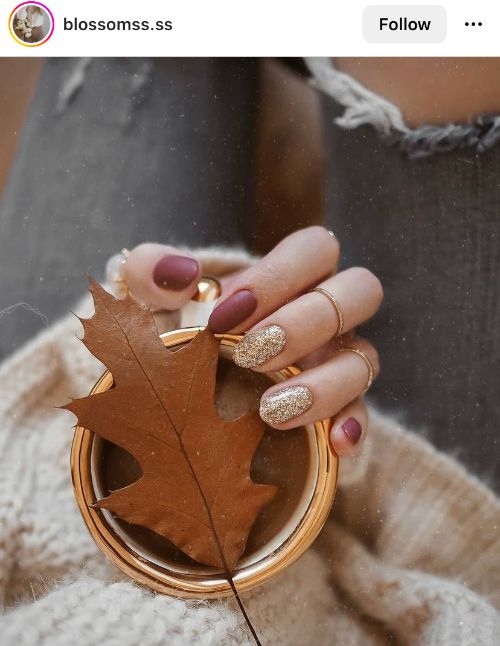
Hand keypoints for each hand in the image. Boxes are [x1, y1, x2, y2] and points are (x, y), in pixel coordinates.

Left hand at [121, 227, 382, 455]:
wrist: (180, 390)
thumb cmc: (177, 333)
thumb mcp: (150, 302)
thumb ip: (148, 273)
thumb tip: (180, 272)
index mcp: (290, 276)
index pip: (315, 249)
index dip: (278, 277)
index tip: (223, 316)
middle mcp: (324, 313)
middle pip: (360, 292)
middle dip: (306, 322)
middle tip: (250, 354)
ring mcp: (337, 360)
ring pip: (364, 359)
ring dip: (323, 383)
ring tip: (270, 410)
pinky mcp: (337, 409)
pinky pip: (363, 416)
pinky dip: (352, 427)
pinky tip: (333, 444)